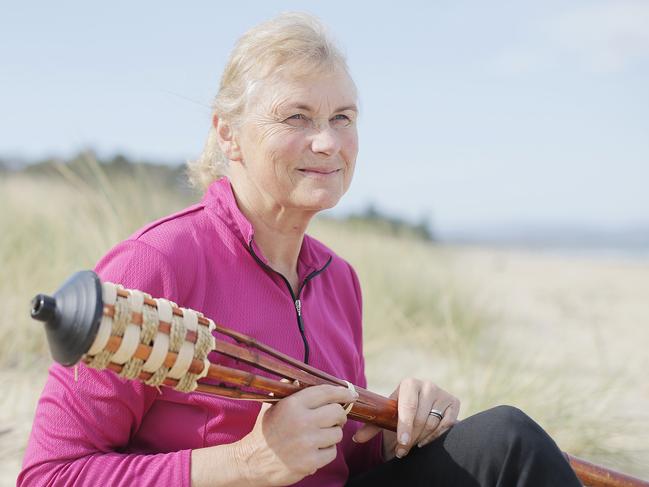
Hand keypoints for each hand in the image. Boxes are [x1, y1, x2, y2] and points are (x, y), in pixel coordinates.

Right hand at [237, 384, 357, 485]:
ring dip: (332, 435)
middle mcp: (301, 422)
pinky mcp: (310, 462)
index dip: (342, 392)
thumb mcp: (272, 404)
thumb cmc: (266, 431)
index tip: (351, 394)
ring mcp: (306, 443)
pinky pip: (332, 452)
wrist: (253, 462)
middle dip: (338, 415)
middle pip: (337, 412)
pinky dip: (326, 452)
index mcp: (293, 404)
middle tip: (334, 419)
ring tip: (318, 436)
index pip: (326, 392)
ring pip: (337, 433)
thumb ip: (288, 389)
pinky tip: (314, 450)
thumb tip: (301, 376)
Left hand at [352, 378, 459, 459]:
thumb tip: (356, 438)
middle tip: (402, 451)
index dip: (404, 427)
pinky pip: (446, 425)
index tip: (402, 443)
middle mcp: (427, 385)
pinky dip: (435, 436)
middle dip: (410, 438)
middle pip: (420, 419)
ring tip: (412, 445)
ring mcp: (442, 393)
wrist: (422, 405)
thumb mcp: (387, 416)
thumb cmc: (400, 411)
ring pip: (433, 424)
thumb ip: (372, 426)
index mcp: (408, 383)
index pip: (407, 407)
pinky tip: (425, 440)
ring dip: (421, 438)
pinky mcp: (454, 402)